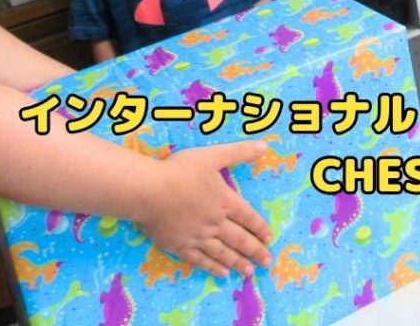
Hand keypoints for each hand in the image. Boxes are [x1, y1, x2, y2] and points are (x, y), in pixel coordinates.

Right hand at [139, 140, 272, 276]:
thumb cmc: (181, 171)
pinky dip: (214, 267)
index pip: (248, 217)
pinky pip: (201, 260)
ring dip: (238, 263)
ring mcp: (198, 237)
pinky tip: (222, 273)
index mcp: (225, 201)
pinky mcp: (180, 246)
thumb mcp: (213, 155)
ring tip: (249, 272)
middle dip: (255, 251)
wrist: (150, 191)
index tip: (269, 239)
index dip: (260, 228)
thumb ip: (239, 152)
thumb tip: (264, 146)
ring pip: (223, 253)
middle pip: (239, 239)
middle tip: (267, 262)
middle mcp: (215, 223)